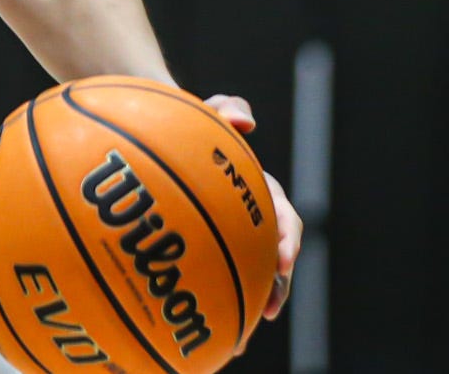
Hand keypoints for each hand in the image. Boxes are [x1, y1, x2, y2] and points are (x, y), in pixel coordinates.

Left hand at [204, 94, 300, 320]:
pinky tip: (195, 332)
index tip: (283, 258)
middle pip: (271, 259)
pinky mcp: (202, 248)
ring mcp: (227, 234)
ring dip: (245, 306)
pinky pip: (211, 278)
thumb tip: (245, 120)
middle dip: (274, 286)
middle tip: (267, 307)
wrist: (161, 132)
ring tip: (236, 340)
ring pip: (246, 277)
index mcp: (257, 190)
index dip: (287, 238)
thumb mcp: (206, 111)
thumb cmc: (188, 123)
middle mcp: (249, 217)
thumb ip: (226, 109)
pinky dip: (211, 305)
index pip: (283, 217)